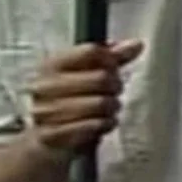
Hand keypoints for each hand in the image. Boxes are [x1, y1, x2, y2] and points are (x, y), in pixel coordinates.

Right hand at [27, 40, 144, 155]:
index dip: (111, 60)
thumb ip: (112, 58)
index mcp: (51, 64)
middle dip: (116, 87)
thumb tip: (137, 44)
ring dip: (112, 108)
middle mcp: (44, 85)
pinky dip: (106, 124)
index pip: (91, 51)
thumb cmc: (70, 100)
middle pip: (101, 78)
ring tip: (108, 110)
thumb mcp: (87, 74)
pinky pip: (94, 125)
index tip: (114, 69)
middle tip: (113, 93)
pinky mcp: (52, 134)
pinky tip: (103, 123)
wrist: (44, 137)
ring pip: (101, 104)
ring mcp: (46, 111)